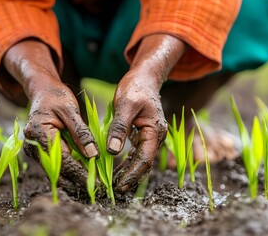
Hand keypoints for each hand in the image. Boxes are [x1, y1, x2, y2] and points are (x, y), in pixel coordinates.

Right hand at [3, 39, 98, 191]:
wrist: (42, 91)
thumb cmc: (56, 97)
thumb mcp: (71, 110)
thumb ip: (81, 132)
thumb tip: (92, 155)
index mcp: (39, 133)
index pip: (62, 160)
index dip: (80, 172)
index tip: (96, 182)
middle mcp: (33, 145)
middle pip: (57, 170)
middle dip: (76, 180)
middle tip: (96, 188)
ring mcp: (35, 150)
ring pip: (55, 171)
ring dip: (72, 178)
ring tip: (92, 185)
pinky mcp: (40, 151)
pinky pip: (55, 165)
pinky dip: (68, 170)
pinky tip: (83, 175)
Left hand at [108, 34, 185, 191]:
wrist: (144, 77)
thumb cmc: (135, 88)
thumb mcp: (125, 105)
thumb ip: (119, 128)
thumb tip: (112, 150)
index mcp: (155, 130)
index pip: (145, 158)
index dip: (132, 173)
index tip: (120, 184)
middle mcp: (156, 136)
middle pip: (145, 162)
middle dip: (132, 177)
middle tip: (117, 189)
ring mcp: (151, 135)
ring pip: (142, 159)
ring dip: (130, 171)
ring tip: (116, 183)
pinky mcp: (144, 133)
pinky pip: (138, 151)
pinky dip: (129, 161)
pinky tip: (118, 168)